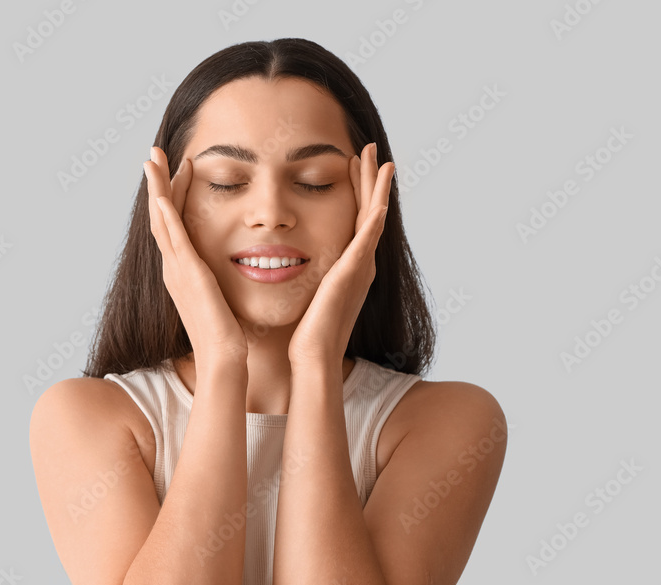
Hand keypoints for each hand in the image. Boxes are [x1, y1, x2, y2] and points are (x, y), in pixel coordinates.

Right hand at [144, 147, 248, 367]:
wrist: (224, 359)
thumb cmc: (229, 336)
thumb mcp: (224, 299)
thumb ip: (224, 282)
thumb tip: (241, 269)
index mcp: (183, 272)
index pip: (174, 225)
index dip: (172, 195)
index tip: (178, 169)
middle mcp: (174, 267)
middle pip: (160, 216)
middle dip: (157, 183)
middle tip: (154, 154)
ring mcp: (177, 268)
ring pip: (161, 217)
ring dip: (156, 185)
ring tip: (153, 158)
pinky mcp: (186, 271)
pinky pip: (172, 233)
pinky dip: (164, 208)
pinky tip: (161, 187)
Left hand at [287, 142, 394, 369]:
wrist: (311, 358)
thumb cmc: (302, 334)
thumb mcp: (303, 293)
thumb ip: (301, 275)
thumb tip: (279, 263)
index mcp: (347, 267)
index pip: (355, 219)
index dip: (356, 190)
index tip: (351, 163)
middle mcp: (359, 265)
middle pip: (369, 211)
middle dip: (370, 180)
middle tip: (371, 149)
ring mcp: (360, 268)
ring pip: (374, 218)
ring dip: (378, 188)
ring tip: (381, 160)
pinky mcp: (353, 273)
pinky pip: (368, 238)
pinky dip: (376, 216)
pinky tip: (379, 198)